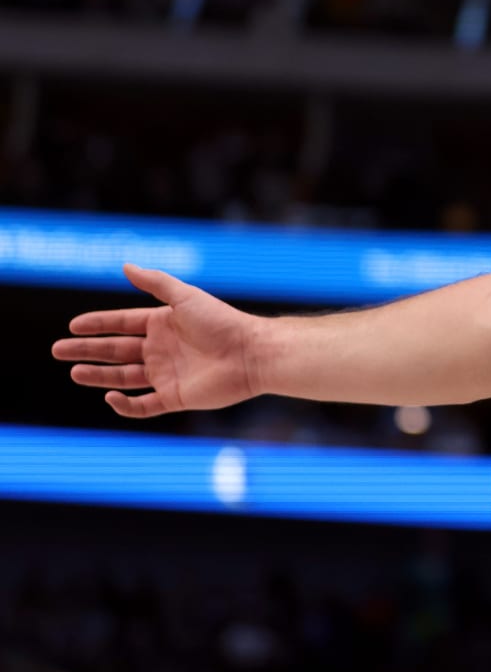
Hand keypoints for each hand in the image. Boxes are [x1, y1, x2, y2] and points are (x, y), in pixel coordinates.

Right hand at [52, 264, 263, 417]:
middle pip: (117, 351)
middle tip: (58, 349)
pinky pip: (143, 405)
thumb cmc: (221, 322)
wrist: (251, 354)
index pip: (122, 324)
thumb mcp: (185, 297)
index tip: (73, 325)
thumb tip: (125, 266)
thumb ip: (155, 283)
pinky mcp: (175, 397)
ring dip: (98, 375)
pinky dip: (125, 404)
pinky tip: (109, 395)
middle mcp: (162, 349)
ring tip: (74, 372)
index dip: (98, 324)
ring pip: (124, 378)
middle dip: (88, 350)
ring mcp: (167, 375)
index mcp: (164, 324)